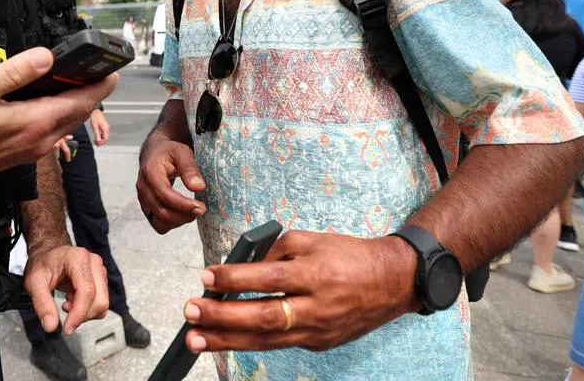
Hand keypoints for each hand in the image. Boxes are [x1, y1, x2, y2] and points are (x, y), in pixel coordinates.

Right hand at [0, 48, 117, 189]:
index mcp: (34, 121)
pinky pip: (52, 131)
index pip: (82, 101)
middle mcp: (40, 139)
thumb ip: (14, 73)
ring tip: (78, 79)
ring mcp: (33, 149)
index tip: (114, 68)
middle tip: (99, 68)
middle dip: (93, 91)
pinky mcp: (23, 153)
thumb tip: (46, 56)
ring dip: (77, 103)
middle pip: (79, 112)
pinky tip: (49, 100)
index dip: (102, 84)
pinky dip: (60, 113)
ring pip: (67, 123)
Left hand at [24, 244, 109, 334]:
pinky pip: (101, 302)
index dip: (79, 314)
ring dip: (84, 312)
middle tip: (63, 310)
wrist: (48, 253)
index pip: (87, 291)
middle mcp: (94, 262)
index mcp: (78, 258)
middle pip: (99, 300)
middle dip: (82, 315)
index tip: (67, 329)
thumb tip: (51, 326)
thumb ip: (42, 304)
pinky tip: (74, 301)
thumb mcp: (34, 282)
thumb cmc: (42, 264)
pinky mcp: (101, 279)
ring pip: (102, 303)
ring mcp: (100, 270)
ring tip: (67, 303)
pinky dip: (88, 309)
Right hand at [137, 133, 205, 233]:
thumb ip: (190, 168)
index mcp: (150, 172)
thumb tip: (198, 187)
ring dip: (178, 221)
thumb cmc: (169, 152)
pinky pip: (157, 224)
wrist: (155, 154)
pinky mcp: (147, 207)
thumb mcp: (182, 152)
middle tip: (201, 209)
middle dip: (184, 215)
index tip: (200, 206)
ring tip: (193, 213)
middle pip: (161, 211)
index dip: (183, 204)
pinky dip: (171, 224)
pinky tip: (183, 215)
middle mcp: (143, 188)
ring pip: (159, 221)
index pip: (164, 194)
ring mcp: (143, 199)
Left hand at [180, 231, 419, 352]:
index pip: (269, 278)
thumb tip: (239, 264)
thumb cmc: (349, 255)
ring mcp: (318, 331)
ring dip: (227, 341)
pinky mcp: (318, 344)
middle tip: (191, 312)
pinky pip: (279, 343)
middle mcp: (317, 307)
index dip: (235, 279)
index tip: (207, 277)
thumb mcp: (312, 240)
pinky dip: (251, 341)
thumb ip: (275, 251)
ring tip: (196, 338)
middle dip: (222, 318)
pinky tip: (226, 339)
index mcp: (316, 274)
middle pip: (264, 317)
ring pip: (266, 340)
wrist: (392, 282)